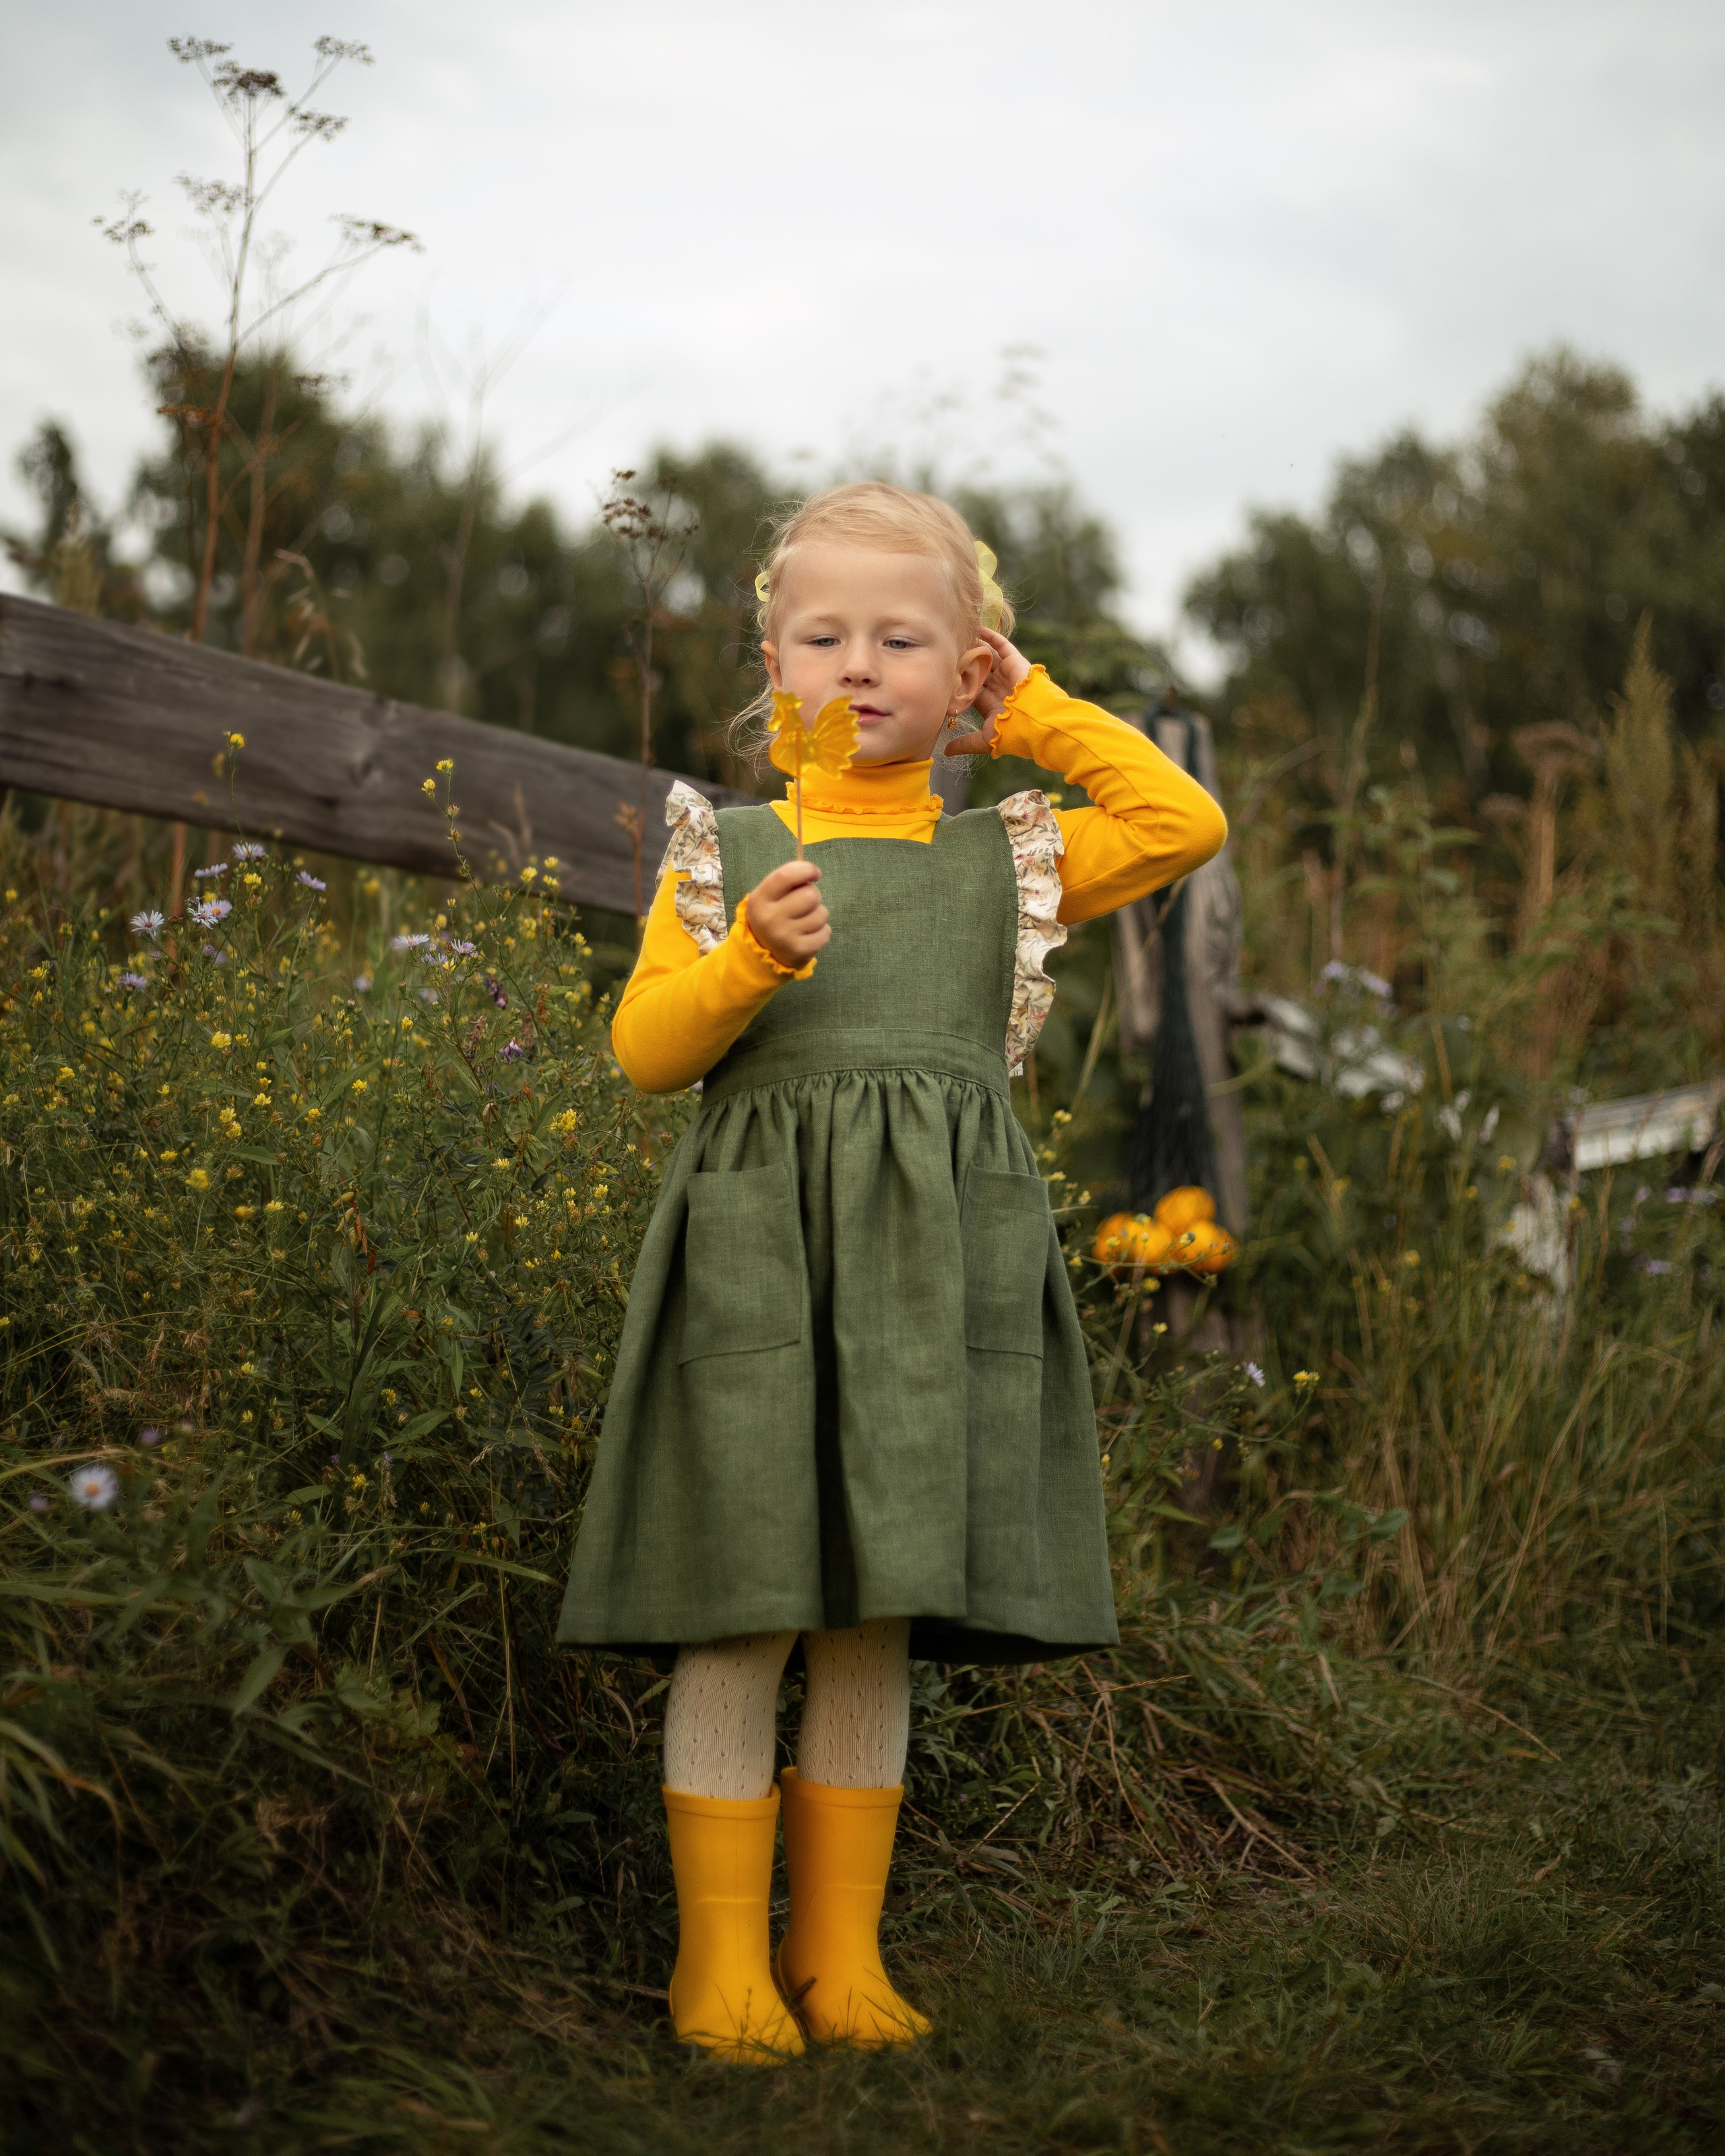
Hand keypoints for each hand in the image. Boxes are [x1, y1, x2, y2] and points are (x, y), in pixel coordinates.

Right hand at [746, 859, 829, 968]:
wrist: (763, 951)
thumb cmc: (773, 914)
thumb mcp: (768, 895)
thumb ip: (787, 880)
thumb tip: (812, 872)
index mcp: (760, 900)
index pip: (786, 876)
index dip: (806, 869)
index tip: (814, 873)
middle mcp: (770, 919)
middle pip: (810, 895)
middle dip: (814, 895)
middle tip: (806, 903)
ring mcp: (785, 937)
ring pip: (821, 914)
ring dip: (818, 914)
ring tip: (806, 920)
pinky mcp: (800, 951)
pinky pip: (826, 932)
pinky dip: (822, 931)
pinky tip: (809, 933)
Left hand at [945, 626, 1031, 755]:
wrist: (1034, 722)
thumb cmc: (1010, 732)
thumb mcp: (983, 740)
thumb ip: (964, 743)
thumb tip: (945, 752)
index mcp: (990, 704)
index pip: (970, 689)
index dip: (956, 682)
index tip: (941, 673)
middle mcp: (998, 687)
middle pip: (977, 671)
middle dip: (963, 662)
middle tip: (946, 650)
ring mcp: (1006, 673)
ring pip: (987, 656)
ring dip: (973, 647)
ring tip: (957, 636)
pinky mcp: (1015, 661)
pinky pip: (1001, 645)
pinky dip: (990, 636)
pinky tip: (977, 627)